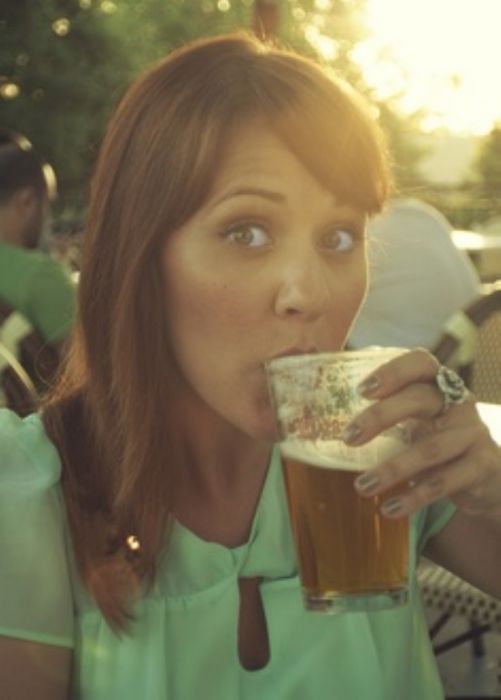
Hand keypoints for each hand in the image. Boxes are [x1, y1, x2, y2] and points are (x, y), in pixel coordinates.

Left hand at [345, 349, 500, 517]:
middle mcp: (459, 404)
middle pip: (420, 400)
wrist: (487, 476)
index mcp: (440, 385)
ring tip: (361, 486)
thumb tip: (325, 420)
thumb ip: (389, 414)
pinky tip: (388, 508)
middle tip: (348, 437)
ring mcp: (473, 435)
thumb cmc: (438, 441)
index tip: (362, 390)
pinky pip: (444, 483)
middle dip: (380, 417)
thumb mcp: (420, 421)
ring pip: (430, 449)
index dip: (393, 372)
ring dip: (392, 469)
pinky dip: (413, 497)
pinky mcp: (482, 467)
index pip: (421, 363)